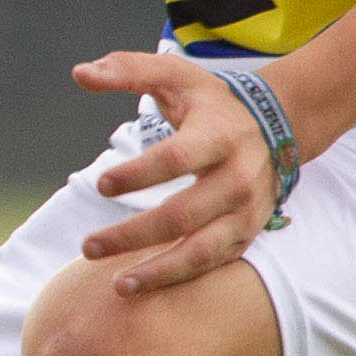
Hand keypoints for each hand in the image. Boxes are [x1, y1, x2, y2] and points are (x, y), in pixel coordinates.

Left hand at [69, 48, 275, 289]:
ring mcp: (246, 210)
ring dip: (160, 271)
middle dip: (134, 234)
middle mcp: (237, 178)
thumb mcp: (174, 74)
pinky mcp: (247, 232)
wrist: (276, 123)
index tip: (101, 185)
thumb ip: (128, 70)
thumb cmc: (210, 101)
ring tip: (118, 286)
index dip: (139, 174)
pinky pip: (215, 263)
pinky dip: (181, 277)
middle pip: (183, 214)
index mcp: (219, 137)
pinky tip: (145, 284)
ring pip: (203, 250)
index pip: (177, 159)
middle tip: (89, 247)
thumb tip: (79, 73)